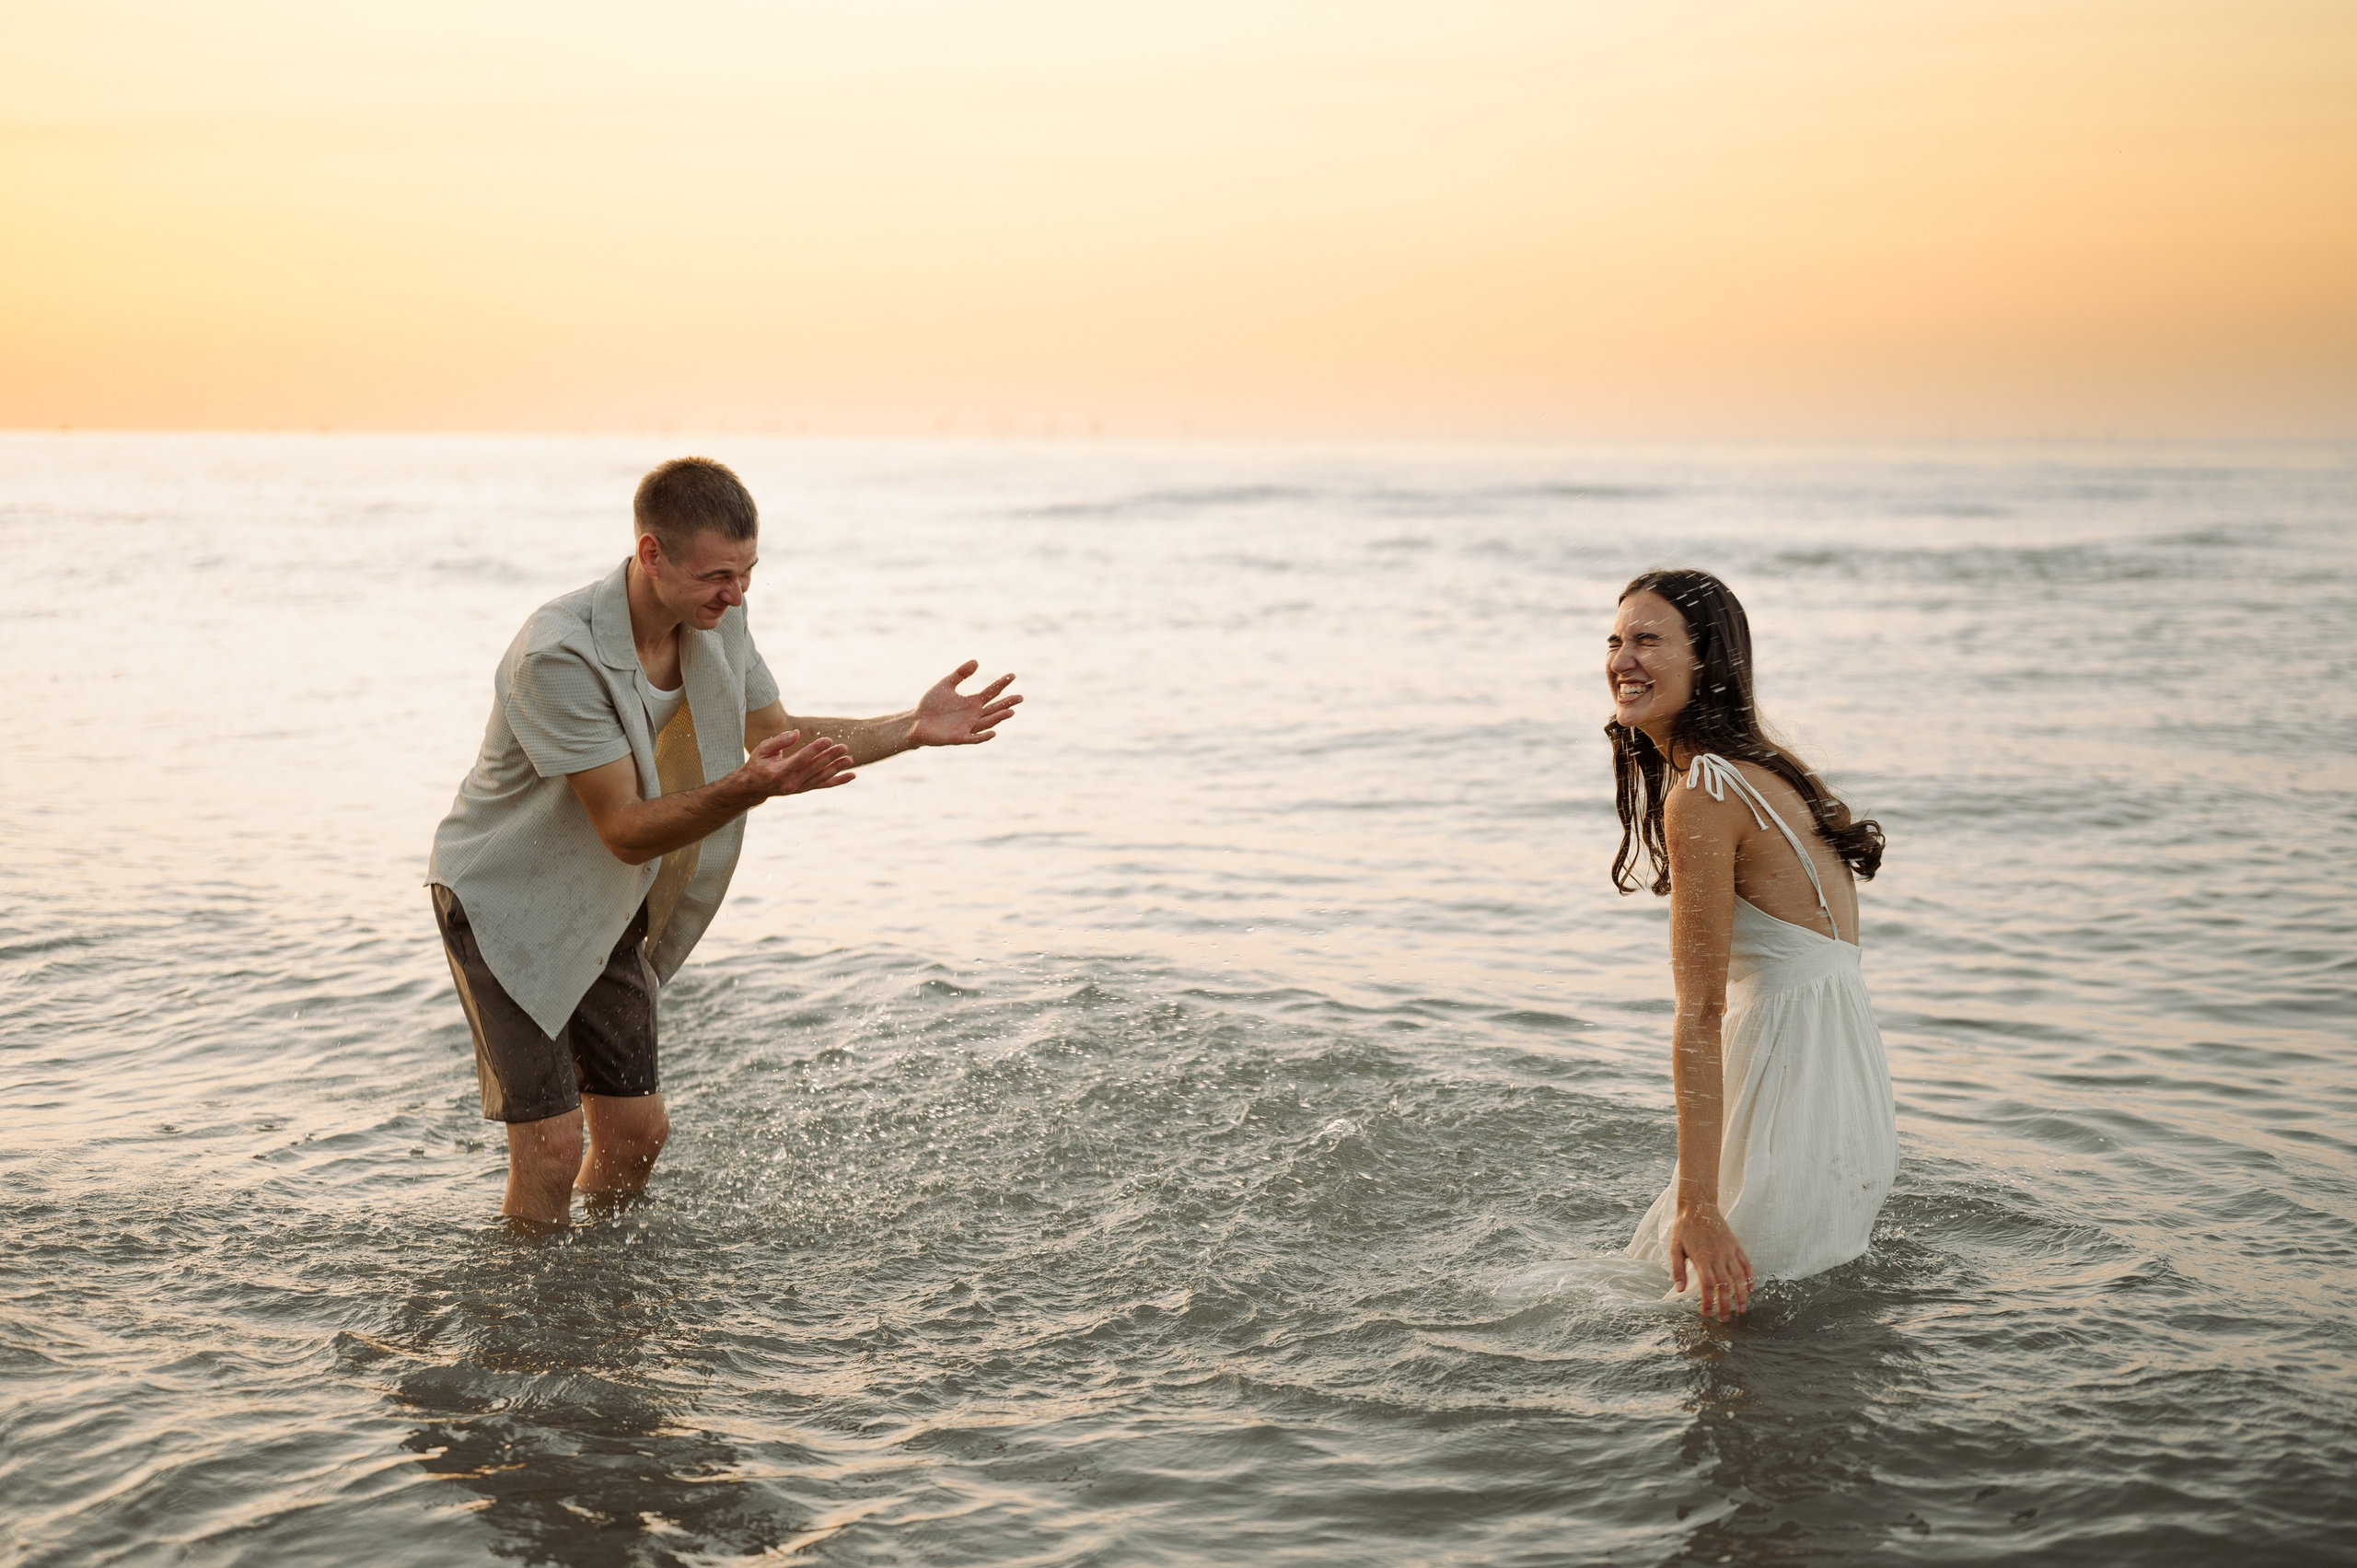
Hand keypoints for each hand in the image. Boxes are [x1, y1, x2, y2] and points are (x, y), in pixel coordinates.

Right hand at [738, 729, 855, 798]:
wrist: (755, 787)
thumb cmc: (759, 763)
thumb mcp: (763, 749)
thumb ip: (779, 741)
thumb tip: (796, 733)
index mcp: (779, 772)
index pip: (801, 759)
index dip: (815, 749)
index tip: (828, 740)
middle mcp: (791, 783)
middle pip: (814, 768)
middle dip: (829, 757)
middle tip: (843, 747)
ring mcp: (799, 788)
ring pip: (821, 777)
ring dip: (836, 768)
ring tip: (849, 759)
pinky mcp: (805, 789)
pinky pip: (824, 785)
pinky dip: (838, 780)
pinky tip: (852, 775)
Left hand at [908, 660, 1021, 747]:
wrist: (916, 721)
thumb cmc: (931, 704)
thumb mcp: (946, 684)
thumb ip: (960, 674)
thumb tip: (976, 661)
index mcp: (972, 702)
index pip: (991, 693)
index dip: (1001, 684)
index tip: (1012, 675)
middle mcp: (974, 715)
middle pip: (994, 709)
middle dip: (1007, 703)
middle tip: (1020, 697)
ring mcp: (968, 727)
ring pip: (987, 722)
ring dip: (999, 718)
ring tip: (1011, 711)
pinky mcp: (959, 738)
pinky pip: (974, 738)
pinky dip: (983, 736)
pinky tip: (993, 732)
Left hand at [1670, 1206, 1754, 1320]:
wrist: (1699, 1206)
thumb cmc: (1684, 1228)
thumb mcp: (1674, 1248)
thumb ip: (1677, 1269)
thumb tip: (1678, 1289)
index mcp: (1702, 1258)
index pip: (1708, 1285)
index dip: (1709, 1302)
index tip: (1707, 1314)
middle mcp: (1718, 1256)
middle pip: (1725, 1285)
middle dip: (1726, 1305)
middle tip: (1725, 1319)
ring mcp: (1729, 1251)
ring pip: (1739, 1277)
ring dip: (1741, 1295)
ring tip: (1741, 1309)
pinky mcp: (1736, 1246)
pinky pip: (1746, 1264)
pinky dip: (1750, 1277)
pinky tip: (1750, 1289)